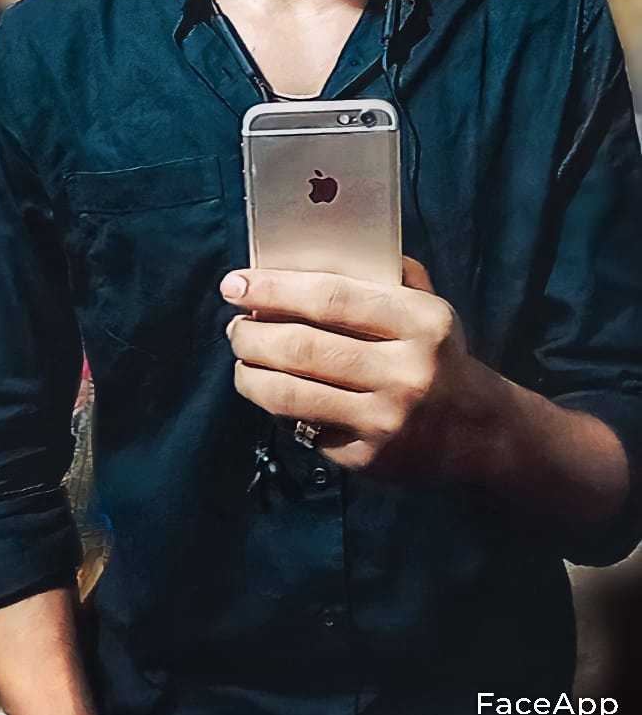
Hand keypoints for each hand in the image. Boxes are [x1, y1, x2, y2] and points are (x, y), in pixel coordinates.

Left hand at [220, 257, 477, 481]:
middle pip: (303, 347)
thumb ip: (383, 274)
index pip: (332, 297)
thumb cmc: (437, 353)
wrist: (479, 430)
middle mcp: (406, 371)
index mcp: (421, 321)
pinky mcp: (370, 459)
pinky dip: (278, 409)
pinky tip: (272, 393)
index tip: (235, 284)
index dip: (275, 288)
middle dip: (253, 335)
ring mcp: (387, 419)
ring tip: (241, 361)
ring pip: (293, 394)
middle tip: (235, 326)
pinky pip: (305, 429)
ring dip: (251, 375)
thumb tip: (309, 256)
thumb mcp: (429, 305)